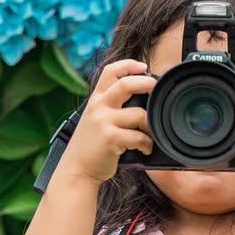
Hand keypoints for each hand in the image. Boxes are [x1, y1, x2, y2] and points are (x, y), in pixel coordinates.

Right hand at [62, 59, 156, 184]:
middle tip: (157, 91)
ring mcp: (103, 121)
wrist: (77, 169)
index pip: (110, 71)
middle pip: (126, 84)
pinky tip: (145, 149)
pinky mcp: (110, 138)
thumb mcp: (96, 118)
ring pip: (139, 114)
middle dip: (147, 84)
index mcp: (96, 99)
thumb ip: (111, 106)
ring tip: (150, 135)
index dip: (128, 65)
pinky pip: (139, 137)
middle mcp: (98, 106)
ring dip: (151, 125)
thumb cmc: (91, 145)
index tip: (144, 67)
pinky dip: (147, 144)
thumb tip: (141, 98)